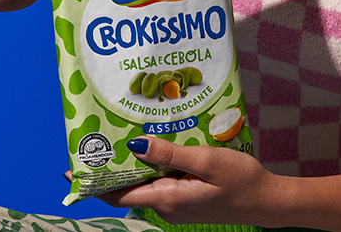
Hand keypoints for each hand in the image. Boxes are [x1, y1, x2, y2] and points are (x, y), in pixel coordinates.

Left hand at [92, 136, 286, 226]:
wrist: (267, 200)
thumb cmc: (240, 180)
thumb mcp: (205, 161)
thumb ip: (170, 154)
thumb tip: (135, 146)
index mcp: (167, 199)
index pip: (119, 196)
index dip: (94, 185)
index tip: (73, 171)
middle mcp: (167, 205)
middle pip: (129, 188)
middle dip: (111, 168)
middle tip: (96, 140)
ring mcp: (177, 202)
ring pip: (146, 182)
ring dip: (133, 162)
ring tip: (122, 134)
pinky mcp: (188, 196)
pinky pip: (162, 180)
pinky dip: (154, 163)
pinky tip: (158, 143)